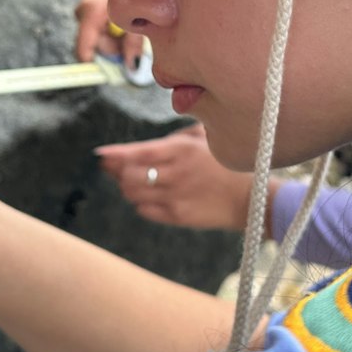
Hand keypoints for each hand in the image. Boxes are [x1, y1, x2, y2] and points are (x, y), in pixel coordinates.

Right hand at [75, 0, 142, 63]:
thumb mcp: (139, 19)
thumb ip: (133, 45)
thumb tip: (131, 66)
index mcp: (91, 13)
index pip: (84, 52)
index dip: (98, 66)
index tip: (112, 73)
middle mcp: (84, 10)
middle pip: (96, 47)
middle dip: (116, 49)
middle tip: (136, 42)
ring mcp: (87, 8)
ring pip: (100, 38)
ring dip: (118, 39)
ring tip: (136, 25)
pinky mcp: (93, 6)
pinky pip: (102, 28)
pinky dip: (117, 29)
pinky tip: (129, 20)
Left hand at [95, 124, 265, 230]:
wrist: (251, 198)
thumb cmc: (228, 165)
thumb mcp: (206, 139)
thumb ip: (178, 136)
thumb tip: (151, 141)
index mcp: (181, 150)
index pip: (137, 151)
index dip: (115, 154)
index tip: (100, 154)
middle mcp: (175, 173)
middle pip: (129, 174)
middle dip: (117, 171)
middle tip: (113, 169)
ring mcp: (175, 196)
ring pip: (133, 193)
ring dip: (126, 188)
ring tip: (130, 183)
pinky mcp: (178, 216)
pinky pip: (145, 211)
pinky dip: (140, 204)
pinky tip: (146, 198)